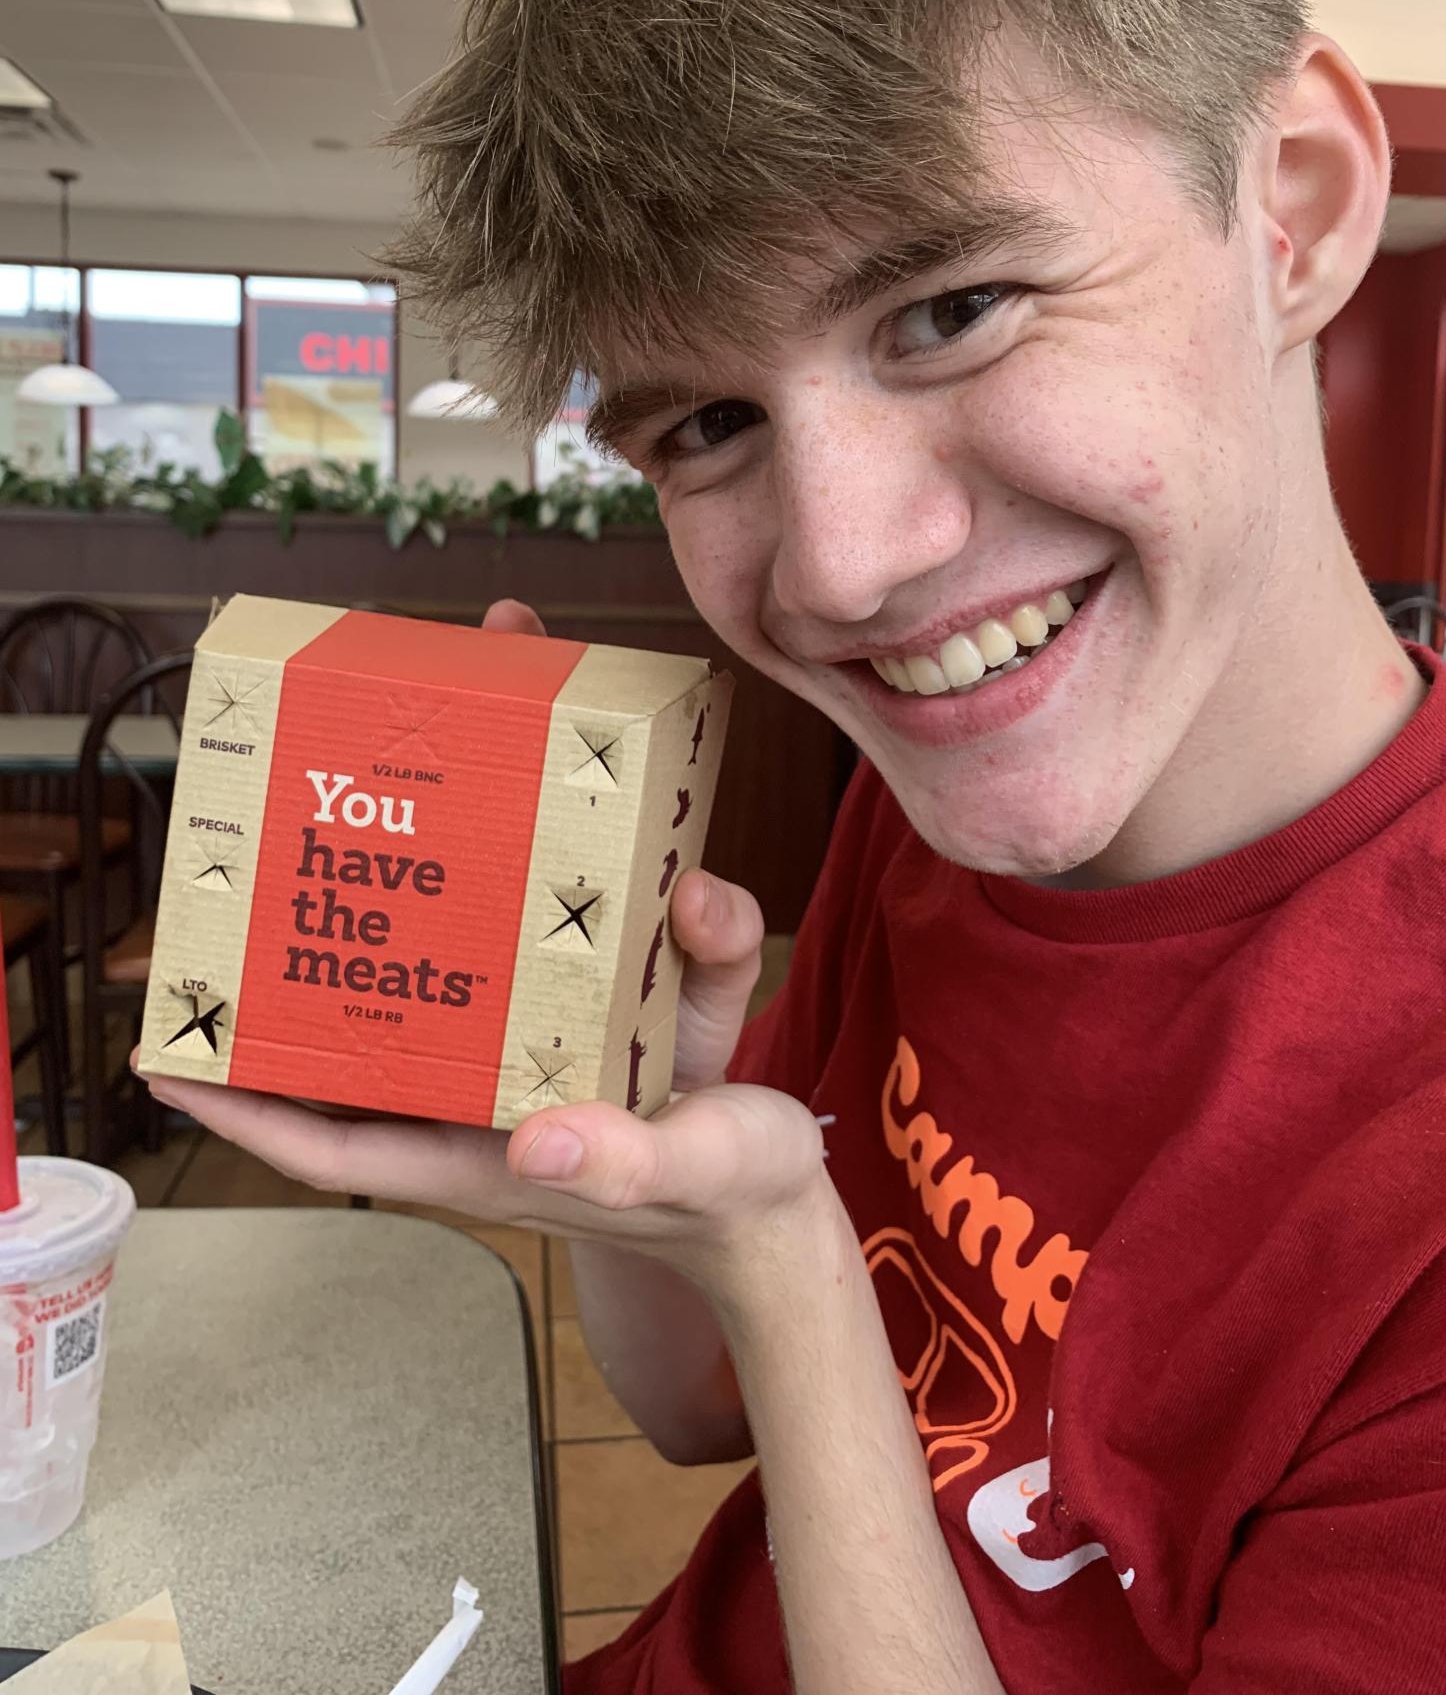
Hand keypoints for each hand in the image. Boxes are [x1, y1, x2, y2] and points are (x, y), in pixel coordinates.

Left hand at [137, 597, 825, 1290]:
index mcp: (483, 1138)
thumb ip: (618, 1160)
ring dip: (461, 841)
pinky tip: (589, 765)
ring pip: (478, 928)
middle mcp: (498, 1070)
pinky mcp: (613, 977)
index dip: (243, 1099)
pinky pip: (572, 901)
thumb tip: (541, 1138)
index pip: (332, 1132)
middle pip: (393, 997)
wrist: (790, 1185)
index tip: (162, 1053)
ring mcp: (552, 1018)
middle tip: (290, 829)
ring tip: (441, 741)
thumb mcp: (685, 1177)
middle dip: (342, 919)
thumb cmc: (730, 1198)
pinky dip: (576, 838)